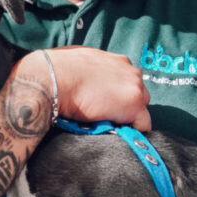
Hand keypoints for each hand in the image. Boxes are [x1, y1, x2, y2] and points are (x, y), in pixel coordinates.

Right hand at [28, 47, 151, 131]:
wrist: (53, 79)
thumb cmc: (56, 71)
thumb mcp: (79, 63)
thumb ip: (90, 71)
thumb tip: (82, 80)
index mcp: (117, 61)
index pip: (127, 82)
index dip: (118, 96)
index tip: (106, 105)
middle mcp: (131, 71)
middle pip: (138, 94)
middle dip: (126, 106)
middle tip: (106, 117)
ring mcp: (135, 87)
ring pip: (141, 110)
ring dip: (128, 118)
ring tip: (108, 126)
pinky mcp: (134, 105)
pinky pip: (143, 125)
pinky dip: (132, 132)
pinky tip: (115, 135)